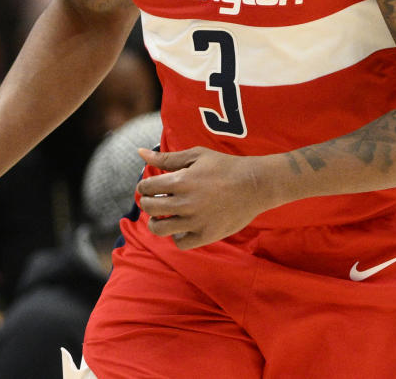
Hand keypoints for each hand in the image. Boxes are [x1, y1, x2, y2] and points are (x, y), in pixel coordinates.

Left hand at [135, 147, 275, 249]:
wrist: (255, 184)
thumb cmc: (225, 166)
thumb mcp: (196, 155)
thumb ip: (167, 158)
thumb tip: (140, 153)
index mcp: (181, 181)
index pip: (146, 188)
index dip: (144, 187)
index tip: (150, 187)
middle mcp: (185, 203)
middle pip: (150, 207)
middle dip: (148, 202)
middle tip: (155, 200)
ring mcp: (196, 221)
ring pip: (160, 228)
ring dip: (156, 222)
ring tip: (163, 216)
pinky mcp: (206, 235)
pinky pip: (180, 242)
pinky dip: (177, 235)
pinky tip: (182, 226)